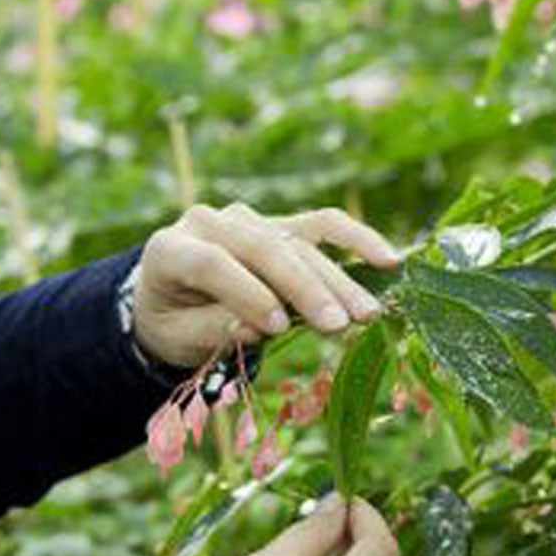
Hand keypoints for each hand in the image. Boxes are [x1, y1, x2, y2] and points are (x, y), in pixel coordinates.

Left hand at [129, 202, 400, 370]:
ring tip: (367, 312)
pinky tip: (387, 260)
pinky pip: (321, 225)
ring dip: (336, 278)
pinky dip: (355, 239)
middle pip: (263, 248)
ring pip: (297, 242)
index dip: (247, 293)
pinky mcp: (279, 223)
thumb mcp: (176, 337)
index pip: (213, 263)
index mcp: (170, 249)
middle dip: (304, 288)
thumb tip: (261, 328)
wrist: (169, 295)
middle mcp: (210, 223)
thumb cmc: (172, 321)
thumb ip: (212, 329)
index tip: (278, 328)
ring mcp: (247, 218)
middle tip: (339, 324)